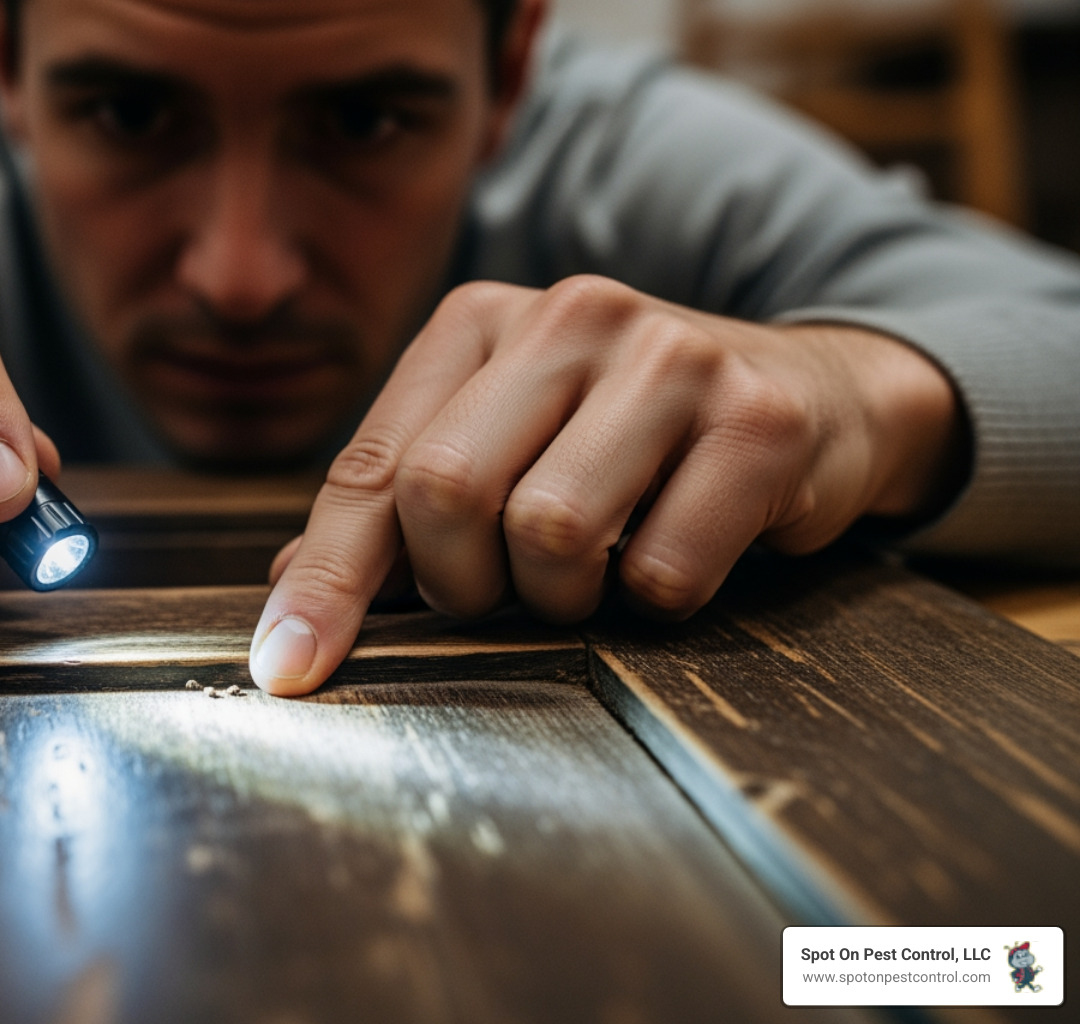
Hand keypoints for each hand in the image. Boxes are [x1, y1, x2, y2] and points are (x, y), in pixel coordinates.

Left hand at [250, 276, 966, 694]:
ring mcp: (672, 356)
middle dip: (464, 582)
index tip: (286, 668)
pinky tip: (677, 550)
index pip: (373, 469)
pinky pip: (662, 571)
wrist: (809, 398)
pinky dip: (655, 598)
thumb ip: (396, 513)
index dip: (327, 582)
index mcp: (478, 321)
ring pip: (551, 533)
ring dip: (563, 595)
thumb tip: (287, 599)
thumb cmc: (623, 441)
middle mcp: (569, 316)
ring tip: (597, 565)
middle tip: (508, 589)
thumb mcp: (500, 447)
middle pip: (446, 494)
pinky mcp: (760, 419)